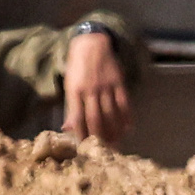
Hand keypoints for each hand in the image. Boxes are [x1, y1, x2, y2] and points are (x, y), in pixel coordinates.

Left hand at [61, 25, 133, 145]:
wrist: (92, 44)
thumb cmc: (77, 66)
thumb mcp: (69, 84)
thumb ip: (70, 106)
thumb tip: (67, 128)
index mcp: (75, 91)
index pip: (78, 118)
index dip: (81, 134)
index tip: (84, 147)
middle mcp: (90, 90)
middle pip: (96, 119)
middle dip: (99, 136)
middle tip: (103, 151)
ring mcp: (106, 86)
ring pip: (111, 113)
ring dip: (114, 130)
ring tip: (116, 144)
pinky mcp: (119, 82)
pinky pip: (124, 103)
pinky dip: (127, 117)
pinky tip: (128, 128)